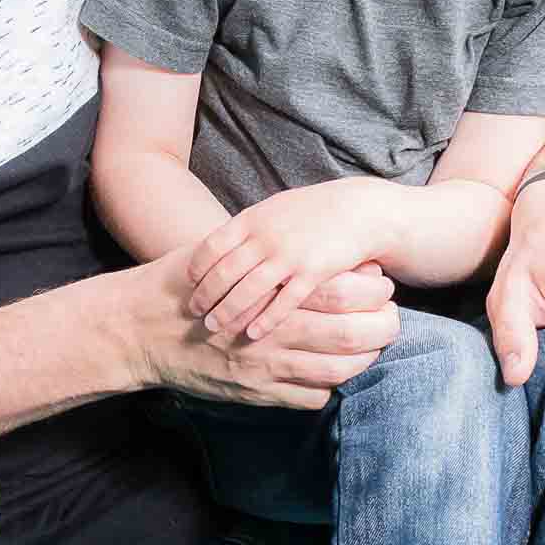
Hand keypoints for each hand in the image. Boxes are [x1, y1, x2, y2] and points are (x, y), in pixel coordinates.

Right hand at [142, 253, 398, 409]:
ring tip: (371, 347)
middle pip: (350, 333)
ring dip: (363, 360)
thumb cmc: (180, 281)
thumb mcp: (221, 250)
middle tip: (392, 319)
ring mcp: (266, 368)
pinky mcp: (256, 393)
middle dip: (382, 327)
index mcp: (268, 289)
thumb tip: (310, 244)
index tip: (382, 282)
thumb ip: (265, 252)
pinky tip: (330, 373)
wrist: (136, 328)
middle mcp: (273, 331)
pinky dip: (328, 387)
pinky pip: (310, 398)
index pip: (339, 290)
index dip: (370, 288)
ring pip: (337, 370)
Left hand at [185, 181, 393, 339]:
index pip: (211, 246)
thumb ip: (247, 228)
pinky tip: (252, 334)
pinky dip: (266, 319)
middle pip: (224, 271)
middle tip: (192, 313)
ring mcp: (289, 256)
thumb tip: (218, 246)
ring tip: (213, 327)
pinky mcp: (313, 273)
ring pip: (249, 290)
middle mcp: (265, 237)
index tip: (187, 285)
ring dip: (228, 311)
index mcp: (252, 220)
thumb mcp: (273, 210)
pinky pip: (284, 302)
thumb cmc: (311, 212)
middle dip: (205, 295)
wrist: (356, 210)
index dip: (196, 268)